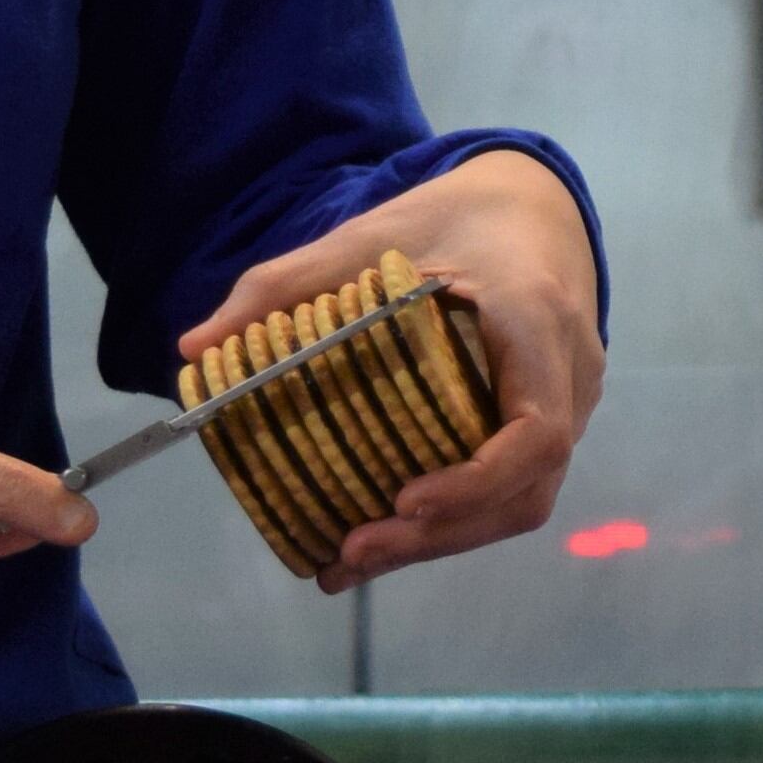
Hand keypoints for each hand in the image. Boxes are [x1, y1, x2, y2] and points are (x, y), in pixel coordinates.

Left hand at [188, 149, 604, 590]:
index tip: (404, 501)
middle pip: (526, 490)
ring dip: (441, 540)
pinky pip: (512, 487)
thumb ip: (287, 283)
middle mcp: (569, 376)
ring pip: (522, 501)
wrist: (536, 203)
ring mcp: (569, 406)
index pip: (536, 432)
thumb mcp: (373, 234)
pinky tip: (386, 536)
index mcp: (535, 322)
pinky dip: (452, 518)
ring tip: (352, 558)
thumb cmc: (457, 213)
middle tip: (351, 551)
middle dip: (440, 534)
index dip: (475, 482)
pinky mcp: (551, 425)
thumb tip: (193, 346)